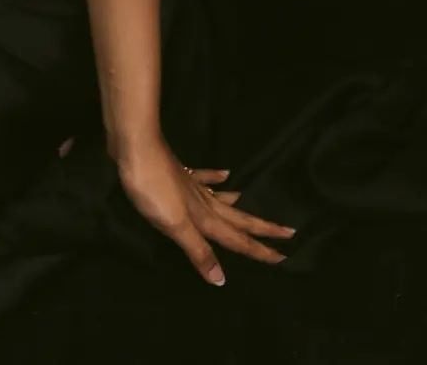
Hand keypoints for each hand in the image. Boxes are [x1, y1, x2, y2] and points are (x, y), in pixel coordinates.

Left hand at [113, 136, 295, 286]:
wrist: (137, 146)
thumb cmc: (153, 189)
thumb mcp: (174, 225)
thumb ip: (198, 250)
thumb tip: (222, 279)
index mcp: (204, 218)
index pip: (237, 239)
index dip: (258, 251)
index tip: (284, 257)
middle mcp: (203, 202)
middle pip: (238, 219)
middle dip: (262, 229)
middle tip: (289, 231)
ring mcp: (191, 185)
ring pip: (222, 200)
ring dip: (239, 206)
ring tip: (253, 206)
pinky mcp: (177, 172)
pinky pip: (202, 177)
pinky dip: (214, 178)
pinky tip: (224, 174)